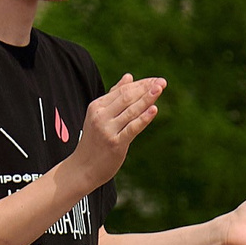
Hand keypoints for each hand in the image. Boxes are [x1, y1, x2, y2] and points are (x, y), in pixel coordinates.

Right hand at [68, 73, 163, 190]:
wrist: (83, 168)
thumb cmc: (94, 141)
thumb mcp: (100, 115)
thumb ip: (114, 96)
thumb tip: (129, 76)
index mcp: (97, 106)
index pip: (122, 91)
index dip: (141, 84)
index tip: (155, 80)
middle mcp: (101, 116)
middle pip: (127, 97)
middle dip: (146, 88)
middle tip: (162, 82)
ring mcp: (107, 130)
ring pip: (131, 110)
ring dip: (147, 99)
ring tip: (160, 89)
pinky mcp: (115, 144)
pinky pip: (132, 128)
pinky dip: (143, 118)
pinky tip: (154, 109)